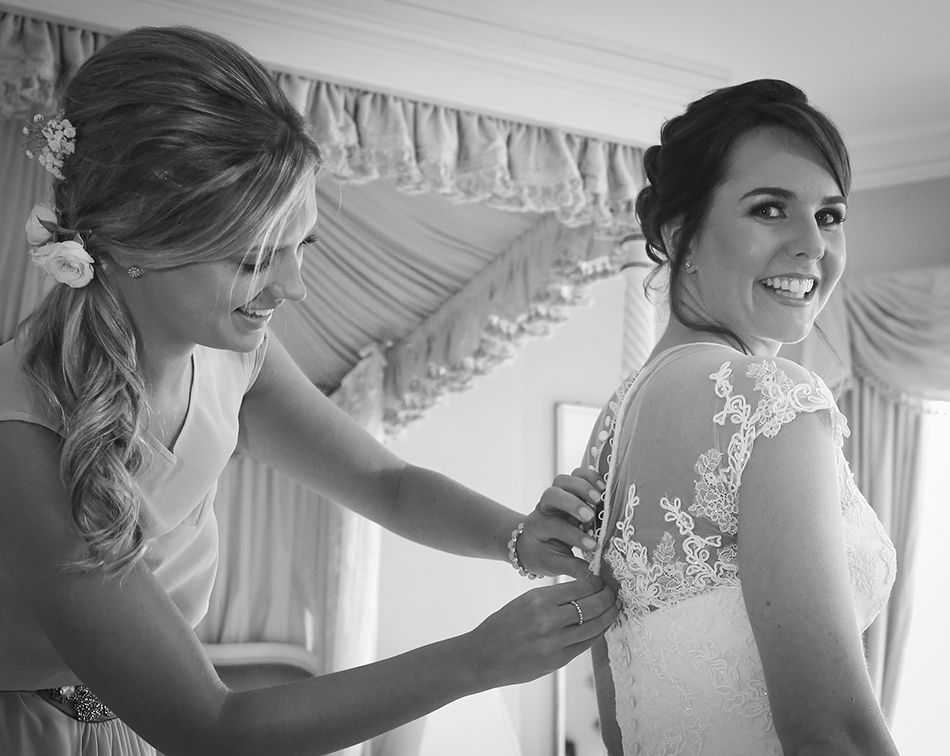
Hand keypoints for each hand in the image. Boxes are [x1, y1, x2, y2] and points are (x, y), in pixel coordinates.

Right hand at [463, 575, 618, 689]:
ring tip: (614, 607)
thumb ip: (553, 598)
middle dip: (607, 597)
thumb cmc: (502, 626)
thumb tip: (583, 591)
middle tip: (613, 593)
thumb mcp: (525, 601)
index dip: (597, 584)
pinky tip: (602, 626)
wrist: (484, 656)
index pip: (581, 588)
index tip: (602, 581)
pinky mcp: (558, 661)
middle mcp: (549, 620)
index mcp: (539, 599)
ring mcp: (555, 643)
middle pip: (592, 606)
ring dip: (608, 615)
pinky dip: (597, 633)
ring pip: (594, 626)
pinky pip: (586, 644)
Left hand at [518, 467, 604, 578]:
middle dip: (572, 503)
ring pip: (563, 480)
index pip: (554, 526)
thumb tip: (594, 578)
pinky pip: (576, 475)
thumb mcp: (554, 565)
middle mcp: (543, 508)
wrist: (532, 541)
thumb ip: (573, 568)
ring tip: (600, 498)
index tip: (593, 545)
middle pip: (552, 495)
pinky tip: (603, 486)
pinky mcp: (567, 489)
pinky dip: (589, 476)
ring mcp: (555, 496)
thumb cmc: (543, 554)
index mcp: (537, 527)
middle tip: (590, 515)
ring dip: (582, 486)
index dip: (574, 535)